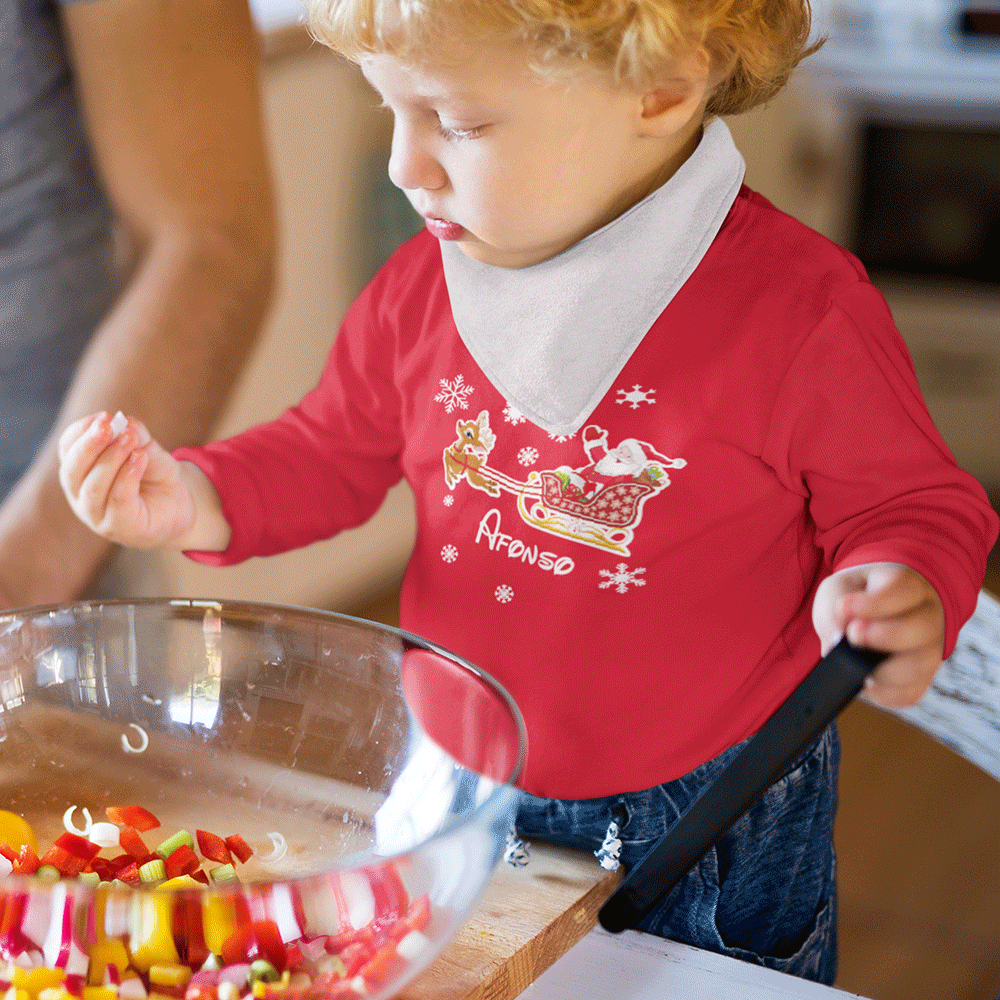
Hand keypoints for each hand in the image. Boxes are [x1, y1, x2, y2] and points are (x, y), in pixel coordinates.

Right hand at [58, 412, 195, 548]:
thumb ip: (135, 436)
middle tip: (107, 425)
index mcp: (80, 473)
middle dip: (89, 444)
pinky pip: (118, 500)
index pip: (67, 451)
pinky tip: (140, 459)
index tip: (102, 416)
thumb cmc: (156, 476)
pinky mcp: (121, 527)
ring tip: (129, 440)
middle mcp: (81, 496)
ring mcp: (98, 515)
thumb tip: (125, 421)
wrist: (181, 506)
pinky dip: (127, 476)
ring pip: (93, 486)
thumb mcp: (147, 449)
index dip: (80, 431)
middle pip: (72, 470)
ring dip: (110, 459)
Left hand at [812, 562, 944, 707]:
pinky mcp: (921, 679)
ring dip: (882, 671)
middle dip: (884, 636)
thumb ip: (834, 611)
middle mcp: (928, 617)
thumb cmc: (858, 597)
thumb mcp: (840, 590)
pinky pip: (909, 693)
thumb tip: (836, 642)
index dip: (873, 603)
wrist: (873, 612)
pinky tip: (865, 680)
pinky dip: (882, 692)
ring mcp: (929, 650)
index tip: (844, 608)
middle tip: (853, 635)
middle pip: (921, 629)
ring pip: (920, 666)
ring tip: (857, 665)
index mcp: (909, 586)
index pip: (902, 591)